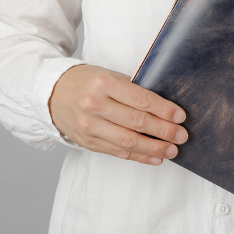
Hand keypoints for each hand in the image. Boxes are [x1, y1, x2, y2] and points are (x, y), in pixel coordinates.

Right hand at [49, 64, 187, 164]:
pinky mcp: (87, 142)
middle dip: (164, 131)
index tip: (180, 116)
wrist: (51, 93)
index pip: (140, 99)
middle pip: (137, 122)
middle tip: (182, 135)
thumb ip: (132, 89)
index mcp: (103, 83)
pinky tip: (155, 158)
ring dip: (155, 148)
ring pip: (128, 141)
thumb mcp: (108, 76)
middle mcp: (95, 105)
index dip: (164, 110)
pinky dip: (139, 156)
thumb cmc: (87, 81)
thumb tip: (165, 107)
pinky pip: (118, 152)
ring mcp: (89, 126)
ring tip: (173, 150)